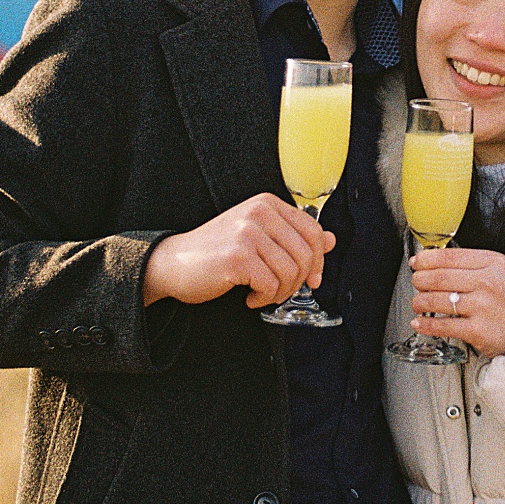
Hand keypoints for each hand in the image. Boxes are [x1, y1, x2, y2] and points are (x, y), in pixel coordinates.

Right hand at [140, 193, 333, 309]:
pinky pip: (270, 286)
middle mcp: (258, 213)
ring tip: (262, 294)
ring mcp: (247, 233)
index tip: (311, 279)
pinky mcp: (237, 257)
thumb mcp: (258, 237)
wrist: (173, 263)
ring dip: (279, 293)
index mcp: (266, 204)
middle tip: (278, 290)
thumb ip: (293, 236)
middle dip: (298, 281)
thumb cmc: (216, 252)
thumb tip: (331, 239)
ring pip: (290, 273)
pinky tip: (249, 297)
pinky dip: (263, 299)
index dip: (318, 260)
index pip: (313, 231)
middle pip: (305, 255)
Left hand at [408, 247, 504, 358]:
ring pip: (437, 300)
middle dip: (420, 280)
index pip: (450, 256)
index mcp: (493, 263)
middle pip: (439, 277)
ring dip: (419, 302)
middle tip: (416, 283)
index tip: (416, 262)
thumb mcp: (497, 272)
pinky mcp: (478, 330)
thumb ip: (469, 264)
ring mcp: (483, 307)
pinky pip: (443, 325)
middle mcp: (489, 282)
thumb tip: (428, 260)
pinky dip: (425, 325)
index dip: (426, 259)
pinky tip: (419, 323)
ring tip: (418, 303)